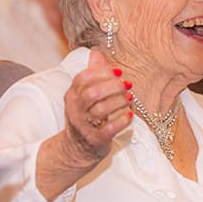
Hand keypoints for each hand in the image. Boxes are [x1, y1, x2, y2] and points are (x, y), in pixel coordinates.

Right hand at [61, 49, 132, 165]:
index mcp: (72, 95)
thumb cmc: (85, 118)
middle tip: (126, 85)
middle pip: (92, 93)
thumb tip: (95, 52)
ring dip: (119, 102)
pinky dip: (122, 121)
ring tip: (129, 98)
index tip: (118, 72)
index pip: (83, 78)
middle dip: (112, 86)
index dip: (102, 72)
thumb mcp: (84, 95)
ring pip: (101, 110)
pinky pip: (109, 129)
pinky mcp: (95, 140)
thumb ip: (91, 74)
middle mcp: (75, 110)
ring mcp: (84, 126)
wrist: (77, 149)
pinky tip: (130, 115)